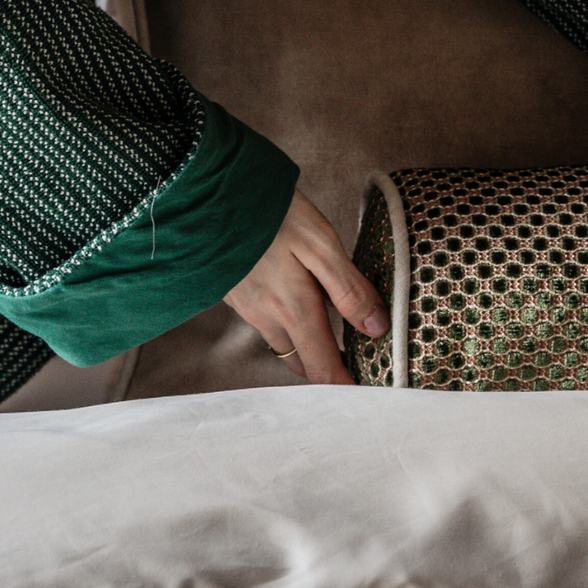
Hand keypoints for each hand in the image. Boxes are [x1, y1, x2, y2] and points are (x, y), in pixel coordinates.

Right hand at [224, 188, 388, 383]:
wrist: (210, 193)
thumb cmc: (272, 214)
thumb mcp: (321, 245)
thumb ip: (348, 289)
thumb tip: (377, 329)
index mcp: (293, 310)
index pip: (323, 368)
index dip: (346, 387)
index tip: (370, 394)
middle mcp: (267, 317)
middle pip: (304, 362)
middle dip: (330, 371)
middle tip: (360, 368)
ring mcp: (248, 308)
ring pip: (284, 344)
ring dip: (310, 350)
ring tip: (338, 340)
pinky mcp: (237, 293)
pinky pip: (268, 324)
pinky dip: (290, 328)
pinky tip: (302, 306)